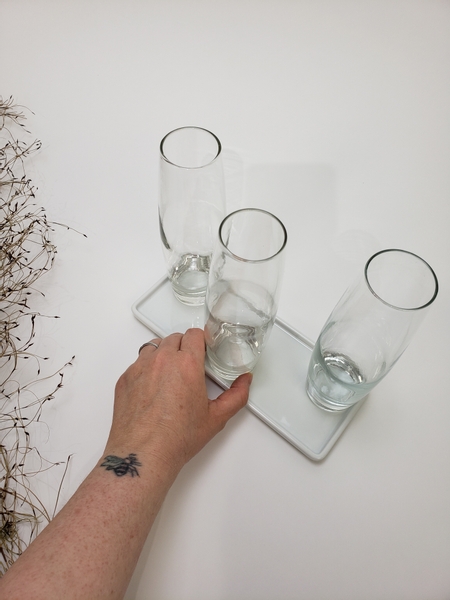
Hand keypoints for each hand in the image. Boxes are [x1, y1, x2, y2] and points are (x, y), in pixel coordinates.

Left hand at [106, 328, 251, 474]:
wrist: (143, 453)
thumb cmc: (176, 438)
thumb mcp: (216, 418)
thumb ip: (236, 395)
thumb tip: (245, 381)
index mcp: (187, 364)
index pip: (194, 334)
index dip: (201, 341)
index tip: (203, 350)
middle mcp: (162, 360)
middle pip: (174, 338)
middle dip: (183, 347)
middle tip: (188, 366)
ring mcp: (140, 367)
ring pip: (153, 347)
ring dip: (163, 354)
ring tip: (169, 375)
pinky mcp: (125, 378)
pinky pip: (137, 363)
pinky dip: (146, 369)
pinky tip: (152, 389)